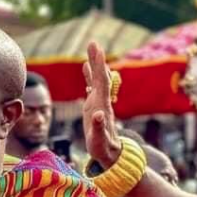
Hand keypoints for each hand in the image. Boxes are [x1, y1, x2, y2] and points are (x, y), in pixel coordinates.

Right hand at [82, 42, 121, 167]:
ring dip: (93, 65)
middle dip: (96, 60)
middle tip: (93, 43)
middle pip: (99, 77)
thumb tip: (98, 114)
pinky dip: (88, 75)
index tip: (97, 50)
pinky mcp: (94, 106)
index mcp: (101, 105)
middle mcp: (101, 101)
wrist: (110, 154)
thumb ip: (98, 127)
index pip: (101, 81)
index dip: (99, 66)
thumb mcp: (99, 140)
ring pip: (96, 80)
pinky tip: (86, 68)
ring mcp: (98, 103)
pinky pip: (91, 87)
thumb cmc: (103, 148)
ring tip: (91, 50)